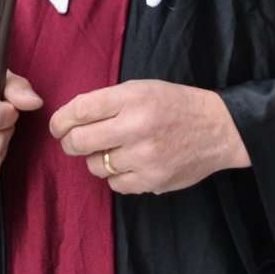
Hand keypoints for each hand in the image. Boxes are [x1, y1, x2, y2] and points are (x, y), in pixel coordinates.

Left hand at [48, 79, 249, 194]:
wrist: (217, 129)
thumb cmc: (174, 104)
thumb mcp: (140, 88)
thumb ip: (107, 101)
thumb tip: (70, 118)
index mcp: (131, 98)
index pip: (80, 110)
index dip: (60, 120)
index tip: (57, 125)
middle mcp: (137, 127)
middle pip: (80, 142)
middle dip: (69, 142)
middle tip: (72, 141)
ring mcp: (145, 157)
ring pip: (96, 165)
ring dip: (96, 159)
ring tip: (110, 149)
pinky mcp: (153, 181)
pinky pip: (116, 184)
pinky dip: (116, 176)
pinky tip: (129, 163)